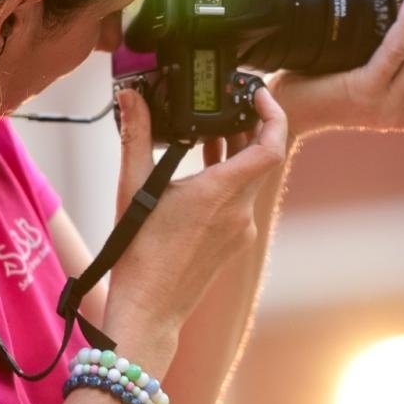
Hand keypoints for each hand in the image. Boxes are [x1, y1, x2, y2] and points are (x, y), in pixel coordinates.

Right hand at [103, 86, 288, 339]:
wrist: (150, 308)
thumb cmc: (140, 254)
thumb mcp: (133, 187)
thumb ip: (136, 136)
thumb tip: (131, 97)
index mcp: (222, 192)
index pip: (271, 145)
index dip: (273, 114)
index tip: (259, 95)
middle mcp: (240, 211)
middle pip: (260, 158)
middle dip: (246, 128)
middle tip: (228, 105)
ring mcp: (240, 230)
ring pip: (249, 180)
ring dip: (235, 154)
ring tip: (210, 131)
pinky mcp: (234, 243)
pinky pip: (240, 202)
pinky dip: (227, 180)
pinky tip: (201, 173)